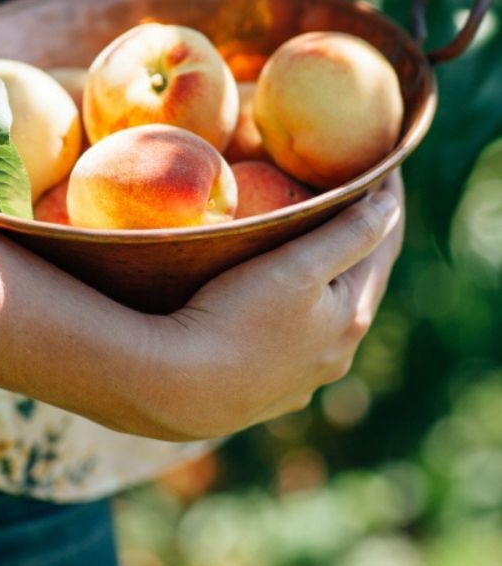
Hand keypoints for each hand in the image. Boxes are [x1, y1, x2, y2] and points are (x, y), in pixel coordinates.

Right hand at [138, 172, 404, 440]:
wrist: (175, 388)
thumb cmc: (234, 316)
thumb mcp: (295, 266)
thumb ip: (347, 234)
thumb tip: (390, 208)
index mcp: (351, 317)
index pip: (383, 247)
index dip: (386, 205)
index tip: (384, 167)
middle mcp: (336, 354)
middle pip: (358, 286)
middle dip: (358, 247)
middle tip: (352, 203)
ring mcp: (301, 381)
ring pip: (324, 323)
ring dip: (326, 290)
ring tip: (311, 257)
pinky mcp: (264, 398)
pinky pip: (291, 350)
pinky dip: (296, 323)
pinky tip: (277, 319)